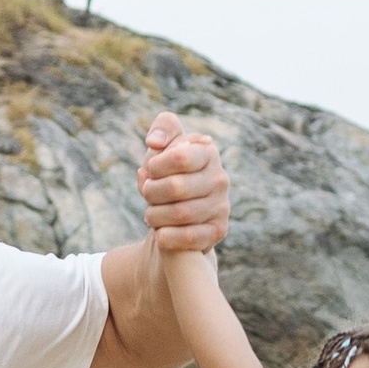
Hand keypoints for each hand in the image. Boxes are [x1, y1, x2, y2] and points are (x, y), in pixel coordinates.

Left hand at [139, 110, 229, 254]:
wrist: (176, 216)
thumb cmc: (167, 176)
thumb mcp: (163, 148)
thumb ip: (162, 130)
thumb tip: (155, 142)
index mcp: (207, 152)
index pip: (180, 157)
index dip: (156, 166)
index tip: (151, 171)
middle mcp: (220, 178)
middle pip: (176, 187)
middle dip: (151, 192)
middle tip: (147, 194)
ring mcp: (222, 206)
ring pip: (180, 213)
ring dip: (155, 215)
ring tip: (151, 214)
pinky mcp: (218, 230)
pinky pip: (189, 237)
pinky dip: (167, 236)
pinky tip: (160, 234)